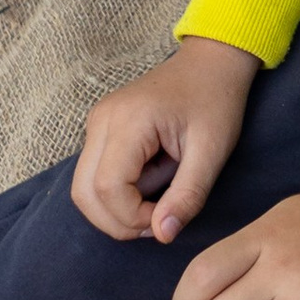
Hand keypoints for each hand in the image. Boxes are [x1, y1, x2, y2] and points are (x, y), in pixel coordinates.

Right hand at [72, 37, 261, 244]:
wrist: (211, 63)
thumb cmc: (216, 102)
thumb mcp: (213, 152)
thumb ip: (188, 195)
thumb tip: (163, 235)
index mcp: (129, 121)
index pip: (107, 188)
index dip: (132, 216)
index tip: (166, 218)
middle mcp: (102, 119)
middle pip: (83, 192)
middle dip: (117, 221)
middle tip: (158, 221)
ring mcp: (96, 122)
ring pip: (82, 187)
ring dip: (115, 209)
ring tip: (156, 202)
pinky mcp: (100, 129)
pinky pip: (93, 174)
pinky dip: (115, 193)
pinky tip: (149, 185)